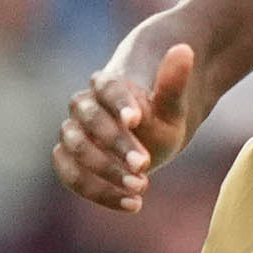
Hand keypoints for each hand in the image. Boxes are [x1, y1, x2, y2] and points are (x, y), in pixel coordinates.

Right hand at [52, 40, 199, 213]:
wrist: (145, 134)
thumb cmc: (159, 115)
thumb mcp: (172, 103)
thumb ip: (174, 80)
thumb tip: (184, 48)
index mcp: (107, 84)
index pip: (106, 88)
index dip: (119, 103)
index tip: (137, 120)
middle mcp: (83, 106)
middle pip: (89, 121)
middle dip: (115, 145)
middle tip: (146, 165)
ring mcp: (72, 133)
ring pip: (74, 149)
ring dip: (104, 172)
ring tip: (142, 188)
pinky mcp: (68, 159)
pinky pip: (70, 175)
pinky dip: (96, 192)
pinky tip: (132, 205)